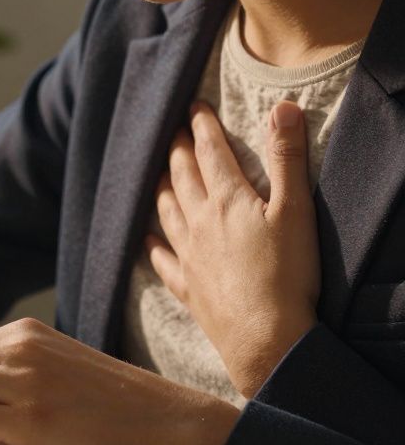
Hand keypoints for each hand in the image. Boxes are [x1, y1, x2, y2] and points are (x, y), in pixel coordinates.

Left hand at [147, 101, 319, 397]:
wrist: (265, 338)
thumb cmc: (286, 274)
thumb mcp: (296, 210)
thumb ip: (287, 158)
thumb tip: (282, 108)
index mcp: (227, 200)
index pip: (209, 152)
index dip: (201, 126)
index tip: (193, 106)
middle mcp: (199, 223)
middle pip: (181, 177)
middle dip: (177, 150)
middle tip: (172, 132)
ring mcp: (188, 255)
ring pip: (165, 211)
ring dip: (161, 187)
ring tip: (158, 174)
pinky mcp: (187, 285)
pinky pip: (162, 258)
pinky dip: (153, 243)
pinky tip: (147, 239)